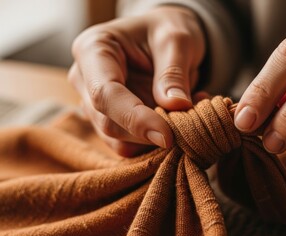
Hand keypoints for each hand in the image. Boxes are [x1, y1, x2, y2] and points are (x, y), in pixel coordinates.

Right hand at [68, 6, 205, 155]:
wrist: (167, 37)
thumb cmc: (167, 30)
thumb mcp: (177, 40)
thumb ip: (173, 74)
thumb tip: (176, 107)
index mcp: (93, 49)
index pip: (105, 94)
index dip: (135, 119)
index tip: (168, 135)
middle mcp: (85, 79)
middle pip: (108, 123)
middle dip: (149, 132)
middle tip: (190, 122)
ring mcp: (95, 103)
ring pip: (118, 140)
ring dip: (156, 139)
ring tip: (190, 113)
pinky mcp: (112, 120)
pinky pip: (130, 144)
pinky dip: (157, 141)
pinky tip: (178, 120)